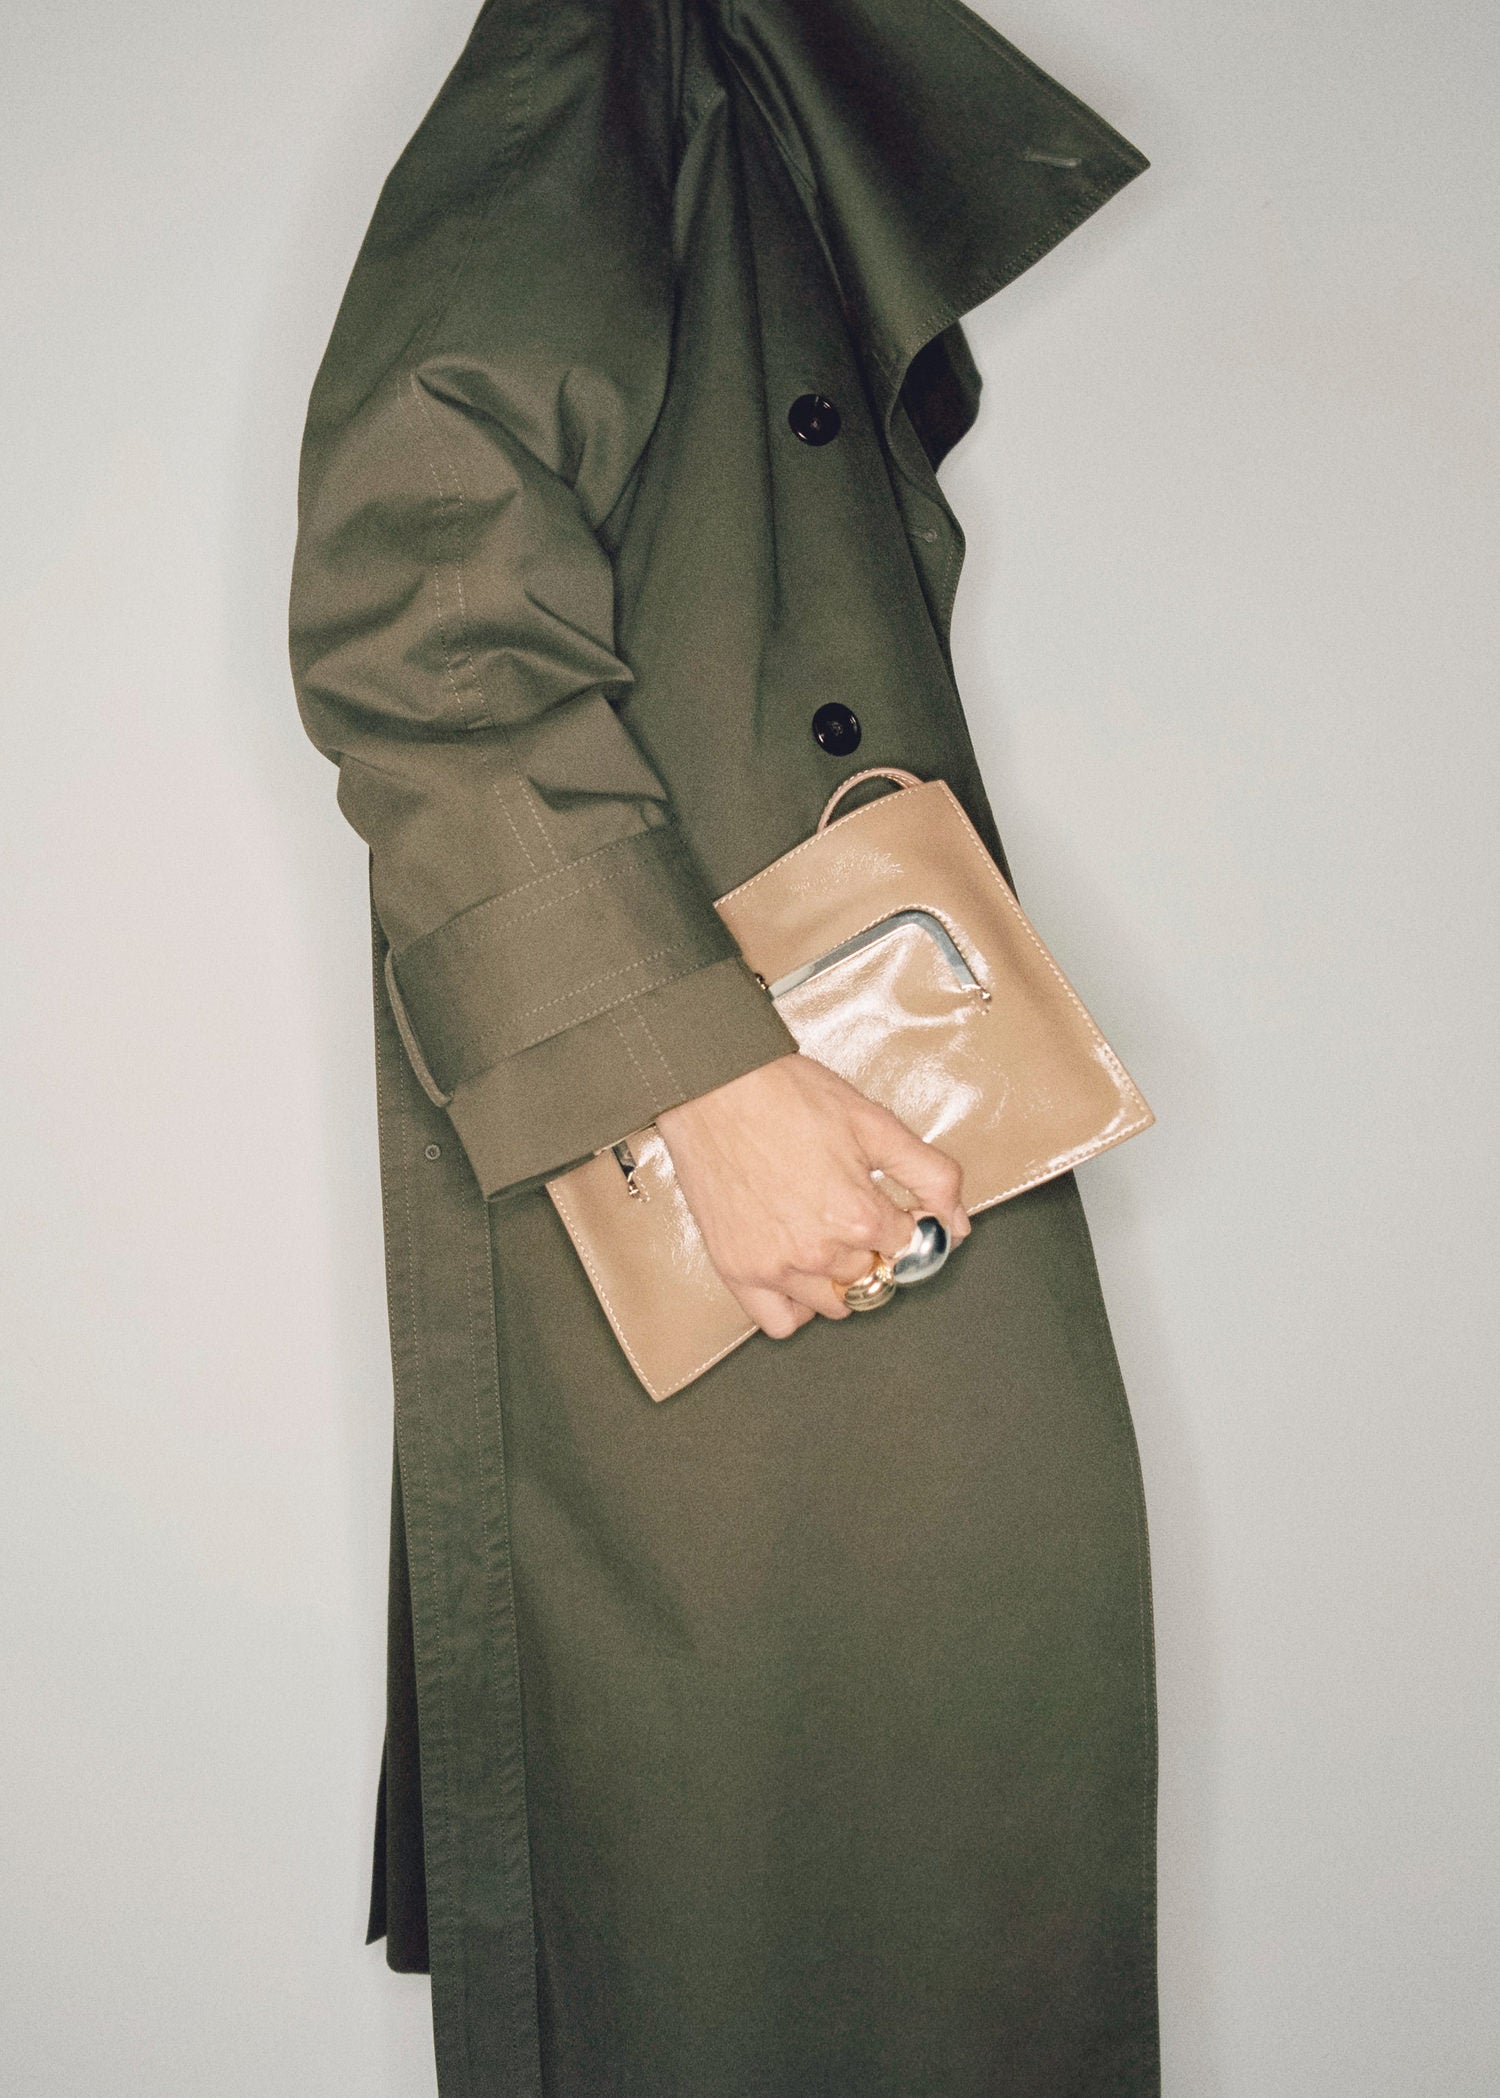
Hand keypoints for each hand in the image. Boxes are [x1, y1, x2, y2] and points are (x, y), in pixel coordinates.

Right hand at [654, 1053, 970, 1338]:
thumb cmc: (787, 1095)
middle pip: (873, 1275)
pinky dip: (796, 1306)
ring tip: (822, 1233)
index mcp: (860, 1216)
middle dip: (871, 1248)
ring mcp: (776, 1267)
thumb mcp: (874, 1123)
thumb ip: (929, 1175)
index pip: (908, 1246)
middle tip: (847, 1208)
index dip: (903, 1221)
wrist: (714, 1086)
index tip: (887, 1205)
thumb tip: (958, 1223)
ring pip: (834, 1303)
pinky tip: (798, 1272)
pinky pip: (780, 1322)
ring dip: (839, 1277)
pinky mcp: (738, 1271)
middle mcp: (819, 1252)